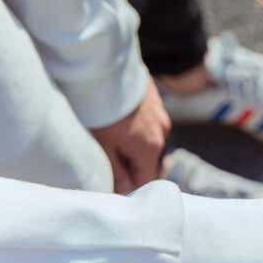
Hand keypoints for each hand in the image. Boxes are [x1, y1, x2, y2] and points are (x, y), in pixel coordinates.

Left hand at [90, 79, 170, 193]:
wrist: (105, 69)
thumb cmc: (101, 111)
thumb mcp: (103, 146)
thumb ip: (115, 174)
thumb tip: (122, 194)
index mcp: (151, 148)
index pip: (145, 181)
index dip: (127, 188)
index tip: (107, 185)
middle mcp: (161, 131)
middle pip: (145, 159)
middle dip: (126, 164)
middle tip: (100, 158)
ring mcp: (160, 113)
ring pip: (145, 140)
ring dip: (128, 143)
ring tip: (104, 134)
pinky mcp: (153, 99)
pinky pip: (145, 121)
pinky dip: (132, 126)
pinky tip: (113, 118)